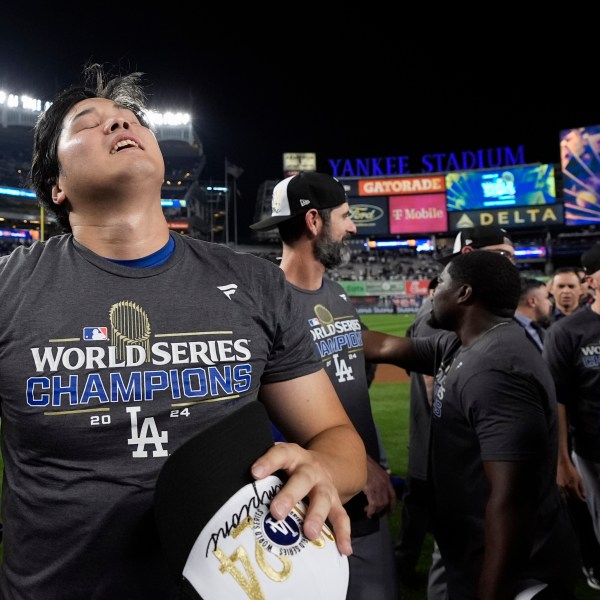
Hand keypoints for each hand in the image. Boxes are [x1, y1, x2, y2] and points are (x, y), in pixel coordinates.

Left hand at [251, 441, 352, 555]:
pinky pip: (341, 516)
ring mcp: (325, 486)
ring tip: (309, 533)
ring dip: (316, 515)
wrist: (328, 461)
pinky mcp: (337, 501)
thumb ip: (263, 472)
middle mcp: (310, 470)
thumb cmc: (291, 467)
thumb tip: (231, 489)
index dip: (268, 462)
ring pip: (323, 498)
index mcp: (293, 456)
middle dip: (290, 495)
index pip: (280, 454)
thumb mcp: (280, 461)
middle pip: (302, 479)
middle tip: (277, 512)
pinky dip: (343, 533)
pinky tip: (343, 550)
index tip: (255, 473)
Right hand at [363, 455, 396, 517]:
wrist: (358, 459)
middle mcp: (384, 484)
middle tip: (374, 510)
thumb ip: (381, 476)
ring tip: (368, 510)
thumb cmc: (365, 464)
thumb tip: (385, 477)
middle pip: (385, 501)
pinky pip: (373, 503)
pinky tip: (367, 512)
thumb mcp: (376, 469)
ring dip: (374, 510)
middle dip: (380, 508)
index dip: (392, 504)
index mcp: (386, 479)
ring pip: (379, 504)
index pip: (392, 494)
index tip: (391, 510)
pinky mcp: (370, 489)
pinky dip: (371, 510)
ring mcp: (378, 486)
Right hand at [557, 457, 585, 500]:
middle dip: (576, 497)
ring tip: (573, 495)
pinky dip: (564, 494)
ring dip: (570, 496)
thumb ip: (582, 488)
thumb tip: (583, 495)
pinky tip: (567, 493)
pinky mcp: (558, 484)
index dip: (581, 499)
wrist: (564, 464)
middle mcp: (566, 487)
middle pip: (572, 497)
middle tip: (579, 497)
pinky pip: (561, 492)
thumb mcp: (580, 479)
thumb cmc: (572, 471)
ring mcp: (561, 486)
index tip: (583, 499)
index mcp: (572, 486)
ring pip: (566, 495)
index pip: (577, 496)